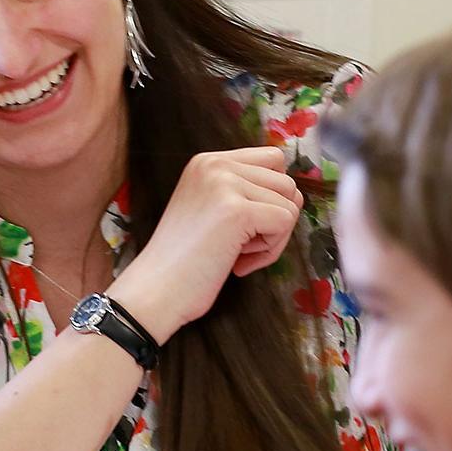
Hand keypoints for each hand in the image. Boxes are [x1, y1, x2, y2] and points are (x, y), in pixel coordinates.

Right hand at [110, 146, 302, 341]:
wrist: (157, 291)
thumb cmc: (185, 261)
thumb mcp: (211, 209)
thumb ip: (243, 192)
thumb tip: (295, 194)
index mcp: (207, 161)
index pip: (272, 159)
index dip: (271, 197)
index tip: (242, 227)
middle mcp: (215, 164)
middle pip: (286, 182)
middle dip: (274, 219)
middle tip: (241, 246)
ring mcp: (225, 184)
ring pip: (290, 203)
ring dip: (273, 237)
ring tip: (237, 254)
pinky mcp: (237, 210)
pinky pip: (285, 223)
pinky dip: (270, 251)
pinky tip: (238, 263)